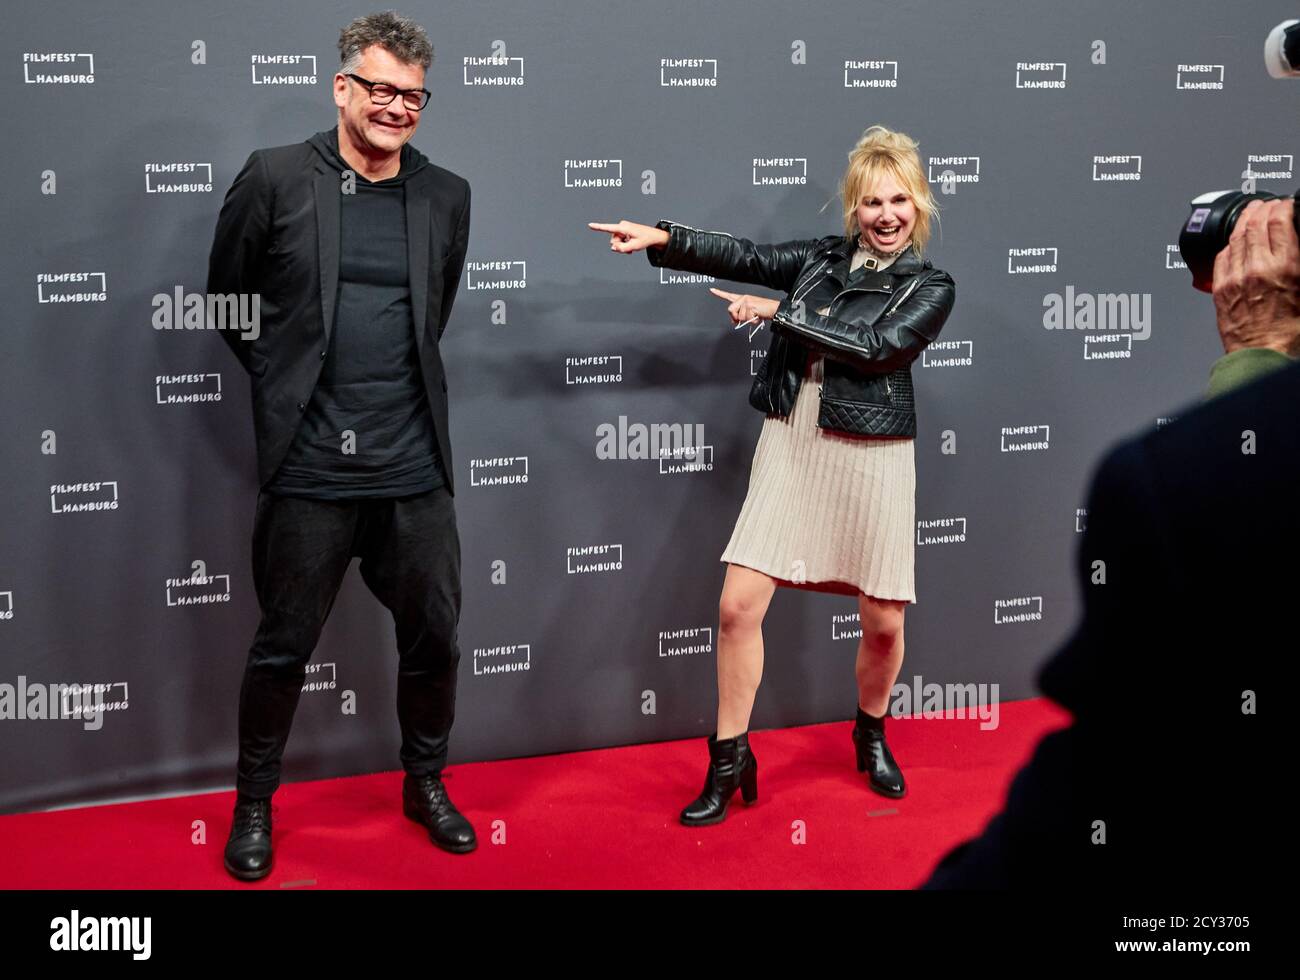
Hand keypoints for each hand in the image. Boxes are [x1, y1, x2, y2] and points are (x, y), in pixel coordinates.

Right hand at [588, 220, 670, 253]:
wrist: (653, 236)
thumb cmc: (645, 239)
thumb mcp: (634, 247)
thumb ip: (622, 249)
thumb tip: (613, 248)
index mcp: (624, 228)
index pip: (608, 228)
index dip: (598, 227)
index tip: (590, 224)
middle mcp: (622, 226)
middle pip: (613, 240)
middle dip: (619, 246)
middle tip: (630, 247)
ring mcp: (623, 228)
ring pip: (616, 241)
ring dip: (623, 246)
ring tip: (632, 246)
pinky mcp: (624, 231)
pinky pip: (620, 240)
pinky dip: (624, 244)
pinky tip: (631, 244)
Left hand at [709, 288, 779, 327]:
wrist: (773, 309)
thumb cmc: (762, 311)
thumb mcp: (748, 314)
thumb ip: (739, 316)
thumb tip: (733, 321)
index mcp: (742, 299)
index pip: (728, 295)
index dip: (719, 293)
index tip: (711, 289)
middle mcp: (743, 298)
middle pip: (730, 310)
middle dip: (736, 317)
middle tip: (747, 318)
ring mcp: (746, 301)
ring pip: (738, 316)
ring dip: (747, 319)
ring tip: (754, 316)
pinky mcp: (750, 305)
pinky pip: (746, 318)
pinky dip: (752, 320)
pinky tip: (757, 315)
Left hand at [1212, 198, 1299, 355]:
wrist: (1262, 356)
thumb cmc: (1289, 332)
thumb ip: (1298, 263)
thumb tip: (1294, 247)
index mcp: (1284, 268)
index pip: (1279, 222)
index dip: (1281, 207)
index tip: (1285, 204)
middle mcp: (1256, 269)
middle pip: (1255, 225)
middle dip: (1262, 209)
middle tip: (1267, 204)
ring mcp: (1235, 278)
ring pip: (1235, 237)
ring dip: (1244, 221)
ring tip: (1251, 213)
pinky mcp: (1220, 289)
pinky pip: (1222, 257)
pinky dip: (1230, 243)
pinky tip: (1235, 240)